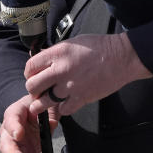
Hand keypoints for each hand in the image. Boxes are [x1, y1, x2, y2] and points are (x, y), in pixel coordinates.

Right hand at [0, 95, 58, 152]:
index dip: (13, 127)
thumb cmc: (38, 103)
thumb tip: (52, 124)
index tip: (19, 134)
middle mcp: (10, 131)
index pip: (10, 120)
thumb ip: (47, 112)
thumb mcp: (43, 102)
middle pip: (8, 145)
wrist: (37, 109)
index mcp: (14, 114)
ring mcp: (16, 145)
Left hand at [24, 33, 152, 116]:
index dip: (30, 73)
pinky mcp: (82, 98)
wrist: (123, 57)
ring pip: (43, 102)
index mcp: (59, 53)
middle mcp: (61, 70)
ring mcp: (71, 86)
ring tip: (45, 101)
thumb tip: (43, 61)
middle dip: (34, 89)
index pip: (30, 66)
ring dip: (42, 103)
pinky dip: (63, 108)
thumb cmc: (101, 47)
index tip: (34, 75)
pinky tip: (66, 102)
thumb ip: (56, 52)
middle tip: (39, 90)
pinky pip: (63, 110)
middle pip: (32, 86)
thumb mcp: (74, 42)